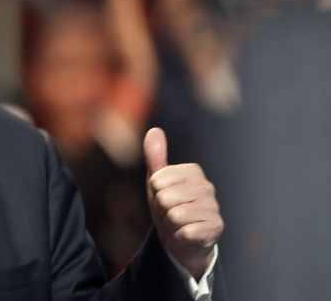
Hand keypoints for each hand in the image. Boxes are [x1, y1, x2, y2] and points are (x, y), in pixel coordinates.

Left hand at [144, 127, 222, 278]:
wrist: (180, 238)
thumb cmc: (168, 206)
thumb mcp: (157, 181)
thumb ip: (155, 157)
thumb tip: (154, 130)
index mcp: (193, 172)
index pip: (158, 180)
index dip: (155, 192)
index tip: (163, 195)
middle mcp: (207, 187)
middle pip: (165, 198)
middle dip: (161, 208)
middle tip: (169, 211)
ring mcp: (213, 208)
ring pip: (175, 215)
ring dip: (170, 222)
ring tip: (177, 222)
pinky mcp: (215, 228)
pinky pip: (184, 231)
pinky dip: (179, 235)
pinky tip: (186, 233)